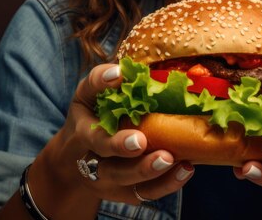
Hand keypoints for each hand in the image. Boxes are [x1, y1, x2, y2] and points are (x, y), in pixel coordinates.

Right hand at [31, 62, 193, 215]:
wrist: (77, 159)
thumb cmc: (93, 117)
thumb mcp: (91, 95)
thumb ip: (103, 80)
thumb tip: (123, 68)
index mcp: (83, 123)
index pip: (87, 100)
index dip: (100, 86)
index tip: (118, 76)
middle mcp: (88, 152)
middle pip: (101, 150)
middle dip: (119, 145)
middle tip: (139, 140)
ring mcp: (104, 177)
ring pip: (121, 177)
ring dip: (146, 170)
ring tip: (169, 159)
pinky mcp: (122, 193)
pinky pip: (142, 193)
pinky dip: (164, 185)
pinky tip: (184, 170)